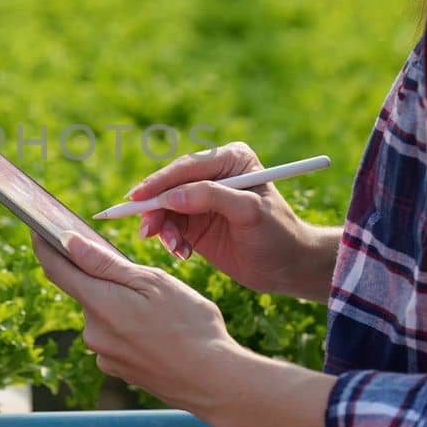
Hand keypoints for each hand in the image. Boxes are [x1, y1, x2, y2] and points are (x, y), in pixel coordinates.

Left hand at [31, 232, 245, 414]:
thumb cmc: (190, 325)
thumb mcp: (151, 282)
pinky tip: (159, 334)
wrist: (213, 381)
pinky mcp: (116, 370)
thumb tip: (68, 242)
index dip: (44, 245)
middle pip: (87, 292)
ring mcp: (103, 354)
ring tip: (162, 313)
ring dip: (122, 307)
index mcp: (99, 304)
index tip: (38, 228)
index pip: (56, 269)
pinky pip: (115, 339)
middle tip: (144, 281)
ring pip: (104, 316)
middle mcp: (92, 332)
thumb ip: (104, 263)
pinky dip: (130, 330)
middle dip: (107, 281)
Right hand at [128, 142, 327, 300]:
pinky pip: (170, 227)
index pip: (187, 167)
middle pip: (170, 186)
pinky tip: (184, 253)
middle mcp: (213, 175)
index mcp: (230, 159)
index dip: (159, 182)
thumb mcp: (250, 212)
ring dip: (163, 228)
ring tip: (175, 248)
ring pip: (165, 208)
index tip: (138, 198)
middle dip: (155, 208)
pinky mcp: (195, 223)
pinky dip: (170, 240)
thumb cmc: (278, 234)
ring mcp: (202, 199)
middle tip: (146, 230)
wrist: (288, 267)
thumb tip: (172, 196)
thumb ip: (212, 197)